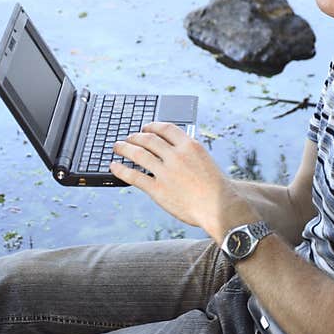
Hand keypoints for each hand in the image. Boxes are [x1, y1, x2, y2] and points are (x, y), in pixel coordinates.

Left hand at [109, 122, 253, 239]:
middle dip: (135, 136)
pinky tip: (114, 167)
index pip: (166, 128)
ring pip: (138, 154)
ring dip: (124, 148)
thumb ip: (188, 153)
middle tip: (129, 138)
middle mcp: (176, 156)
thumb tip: (173, 150)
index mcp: (190, 146)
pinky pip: (134, 176)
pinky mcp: (158, 189)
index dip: (152, 126)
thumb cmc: (216, 188)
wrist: (220, 207)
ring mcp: (166, 172)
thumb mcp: (205, 160)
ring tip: (117, 147)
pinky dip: (121, 170)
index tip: (145, 128)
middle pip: (149, 139)